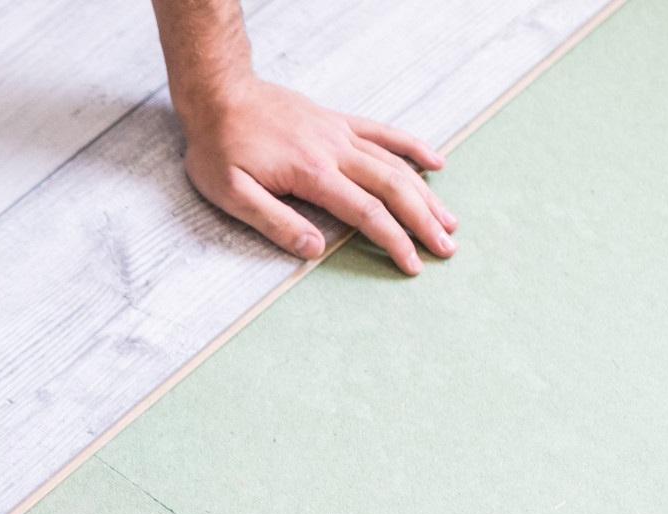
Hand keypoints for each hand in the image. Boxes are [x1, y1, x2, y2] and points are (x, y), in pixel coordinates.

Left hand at [179, 75, 456, 273]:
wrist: (218, 94)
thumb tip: (314, 250)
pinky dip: (411, 147)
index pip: (366, 213)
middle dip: (423, 221)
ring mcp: (339, 133)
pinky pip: (383, 133)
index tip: (413, 265)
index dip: (393, 241)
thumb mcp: (231, 193)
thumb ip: (274, 222)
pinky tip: (435, 161)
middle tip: (447, 248)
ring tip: (449, 220)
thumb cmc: (218, 147)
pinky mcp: (336, 121)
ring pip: (394, 164)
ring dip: (425, 193)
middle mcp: (334, 150)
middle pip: (392, 188)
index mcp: (312, 173)